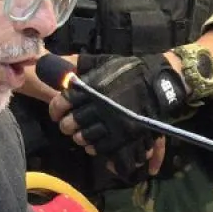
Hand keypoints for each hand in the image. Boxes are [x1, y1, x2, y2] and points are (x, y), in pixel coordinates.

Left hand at [49, 54, 184, 183]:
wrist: (159, 82)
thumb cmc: (128, 71)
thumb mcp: (102, 63)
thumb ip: (81, 67)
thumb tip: (54, 67)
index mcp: (93, 86)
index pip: (63, 101)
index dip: (55, 109)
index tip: (56, 113)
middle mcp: (101, 104)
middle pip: (72, 122)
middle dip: (66, 125)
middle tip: (68, 125)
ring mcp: (113, 121)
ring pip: (84, 137)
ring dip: (79, 137)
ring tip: (80, 135)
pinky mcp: (125, 135)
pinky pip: (102, 148)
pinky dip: (94, 148)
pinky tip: (93, 144)